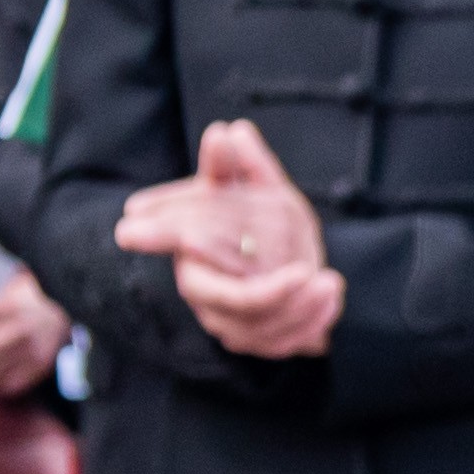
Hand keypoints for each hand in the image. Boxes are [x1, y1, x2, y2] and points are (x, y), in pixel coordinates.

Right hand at [116, 119, 342, 359]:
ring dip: (301, 307)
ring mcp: (228, 321)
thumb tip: (227, 131)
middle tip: (309, 274)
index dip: (159, 233)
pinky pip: (281, 342)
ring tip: (332, 282)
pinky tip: (331, 299)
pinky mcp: (256, 341)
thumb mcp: (256, 191)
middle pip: (230, 300)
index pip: (175, 237)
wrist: (286, 266)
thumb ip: (238, 168)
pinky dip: (310, 323)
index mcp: (191, 248)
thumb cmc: (262, 225)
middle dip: (271, 294)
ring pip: (262, 326)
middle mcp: (203, 289)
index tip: (140, 232)